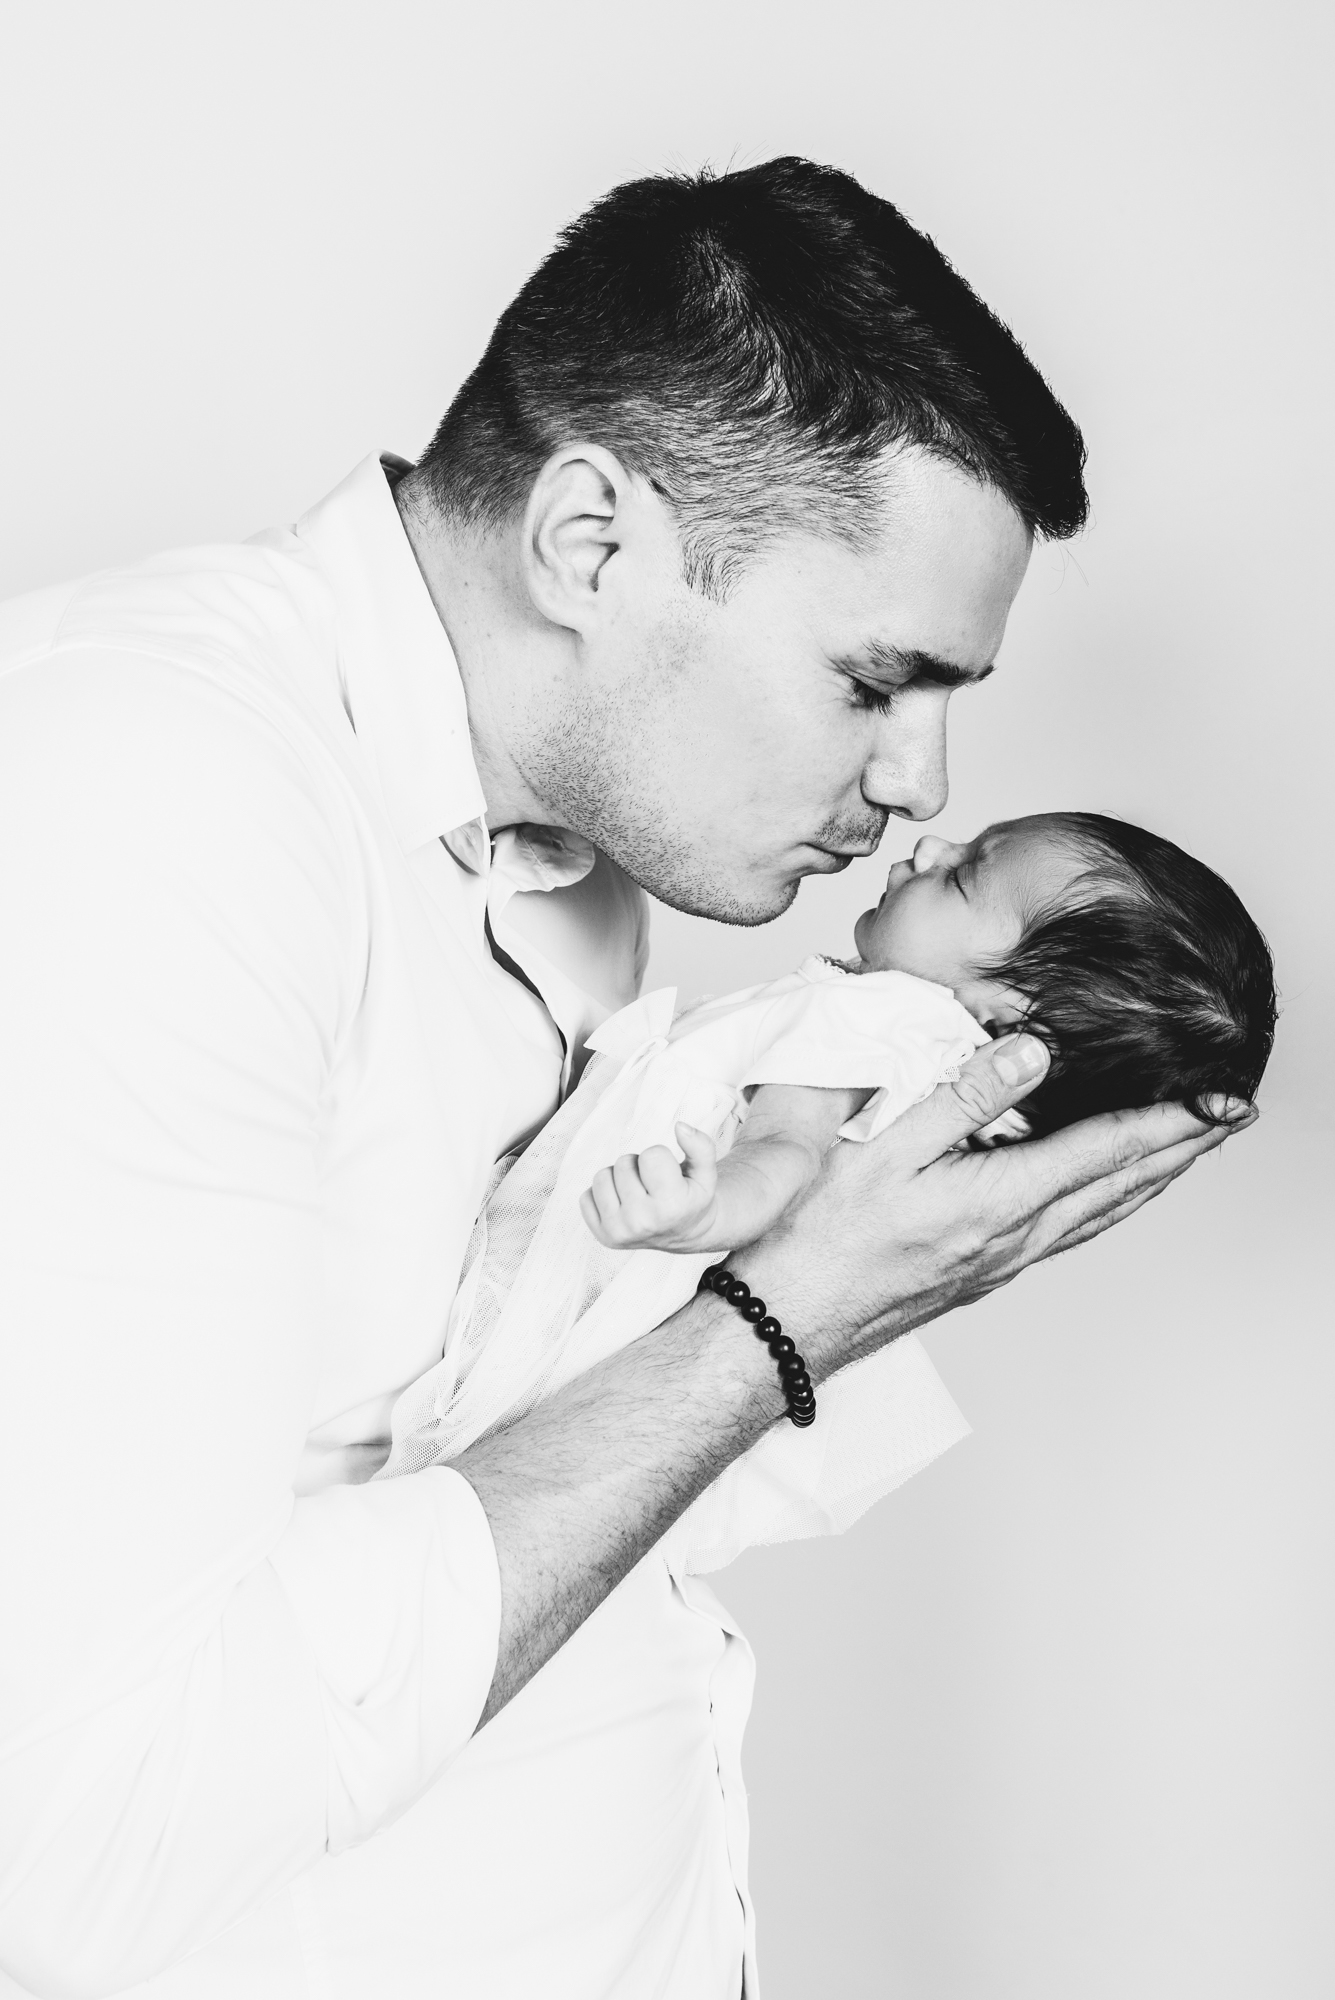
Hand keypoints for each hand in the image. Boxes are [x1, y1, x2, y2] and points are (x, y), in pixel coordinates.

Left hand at [580, 1123, 720, 1248]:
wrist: (684, 1234)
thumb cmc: (692, 1199)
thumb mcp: (706, 1173)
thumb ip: (701, 1146)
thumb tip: (680, 1127)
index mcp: (671, 1206)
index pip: (651, 1155)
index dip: (661, 1158)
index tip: (669, 1175)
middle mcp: (642, 1222)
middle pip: (624, 1163)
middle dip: (638, 1167)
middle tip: (653, 1185)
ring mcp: (618, 1231)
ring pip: (601, 1177)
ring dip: (619, 1178)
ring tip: (638, 1192)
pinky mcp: (601, 1235)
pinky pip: (585, 1196)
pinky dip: (603, 1195)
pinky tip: (623, 1205)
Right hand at [732, 1033, 1256, 1379]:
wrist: (783, 1326)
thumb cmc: (817, 1239)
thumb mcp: (883, 1149)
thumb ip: (962, 1096)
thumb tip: (1033, 1054)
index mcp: (998, 1201)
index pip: (1106, 1152)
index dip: (1172, 1124)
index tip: (1224, 1102)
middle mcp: (1013, 1239)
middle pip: (1120, 1189)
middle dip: (1180, 1150)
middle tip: (1229, 1119)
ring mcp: (999, 1263)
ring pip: (1098, 1215)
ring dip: (1148, 1180)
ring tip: (1182, 1152)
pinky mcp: (977, 1274)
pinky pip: (1065, 1232)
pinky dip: (1104, 1203)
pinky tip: (1098, 1197)